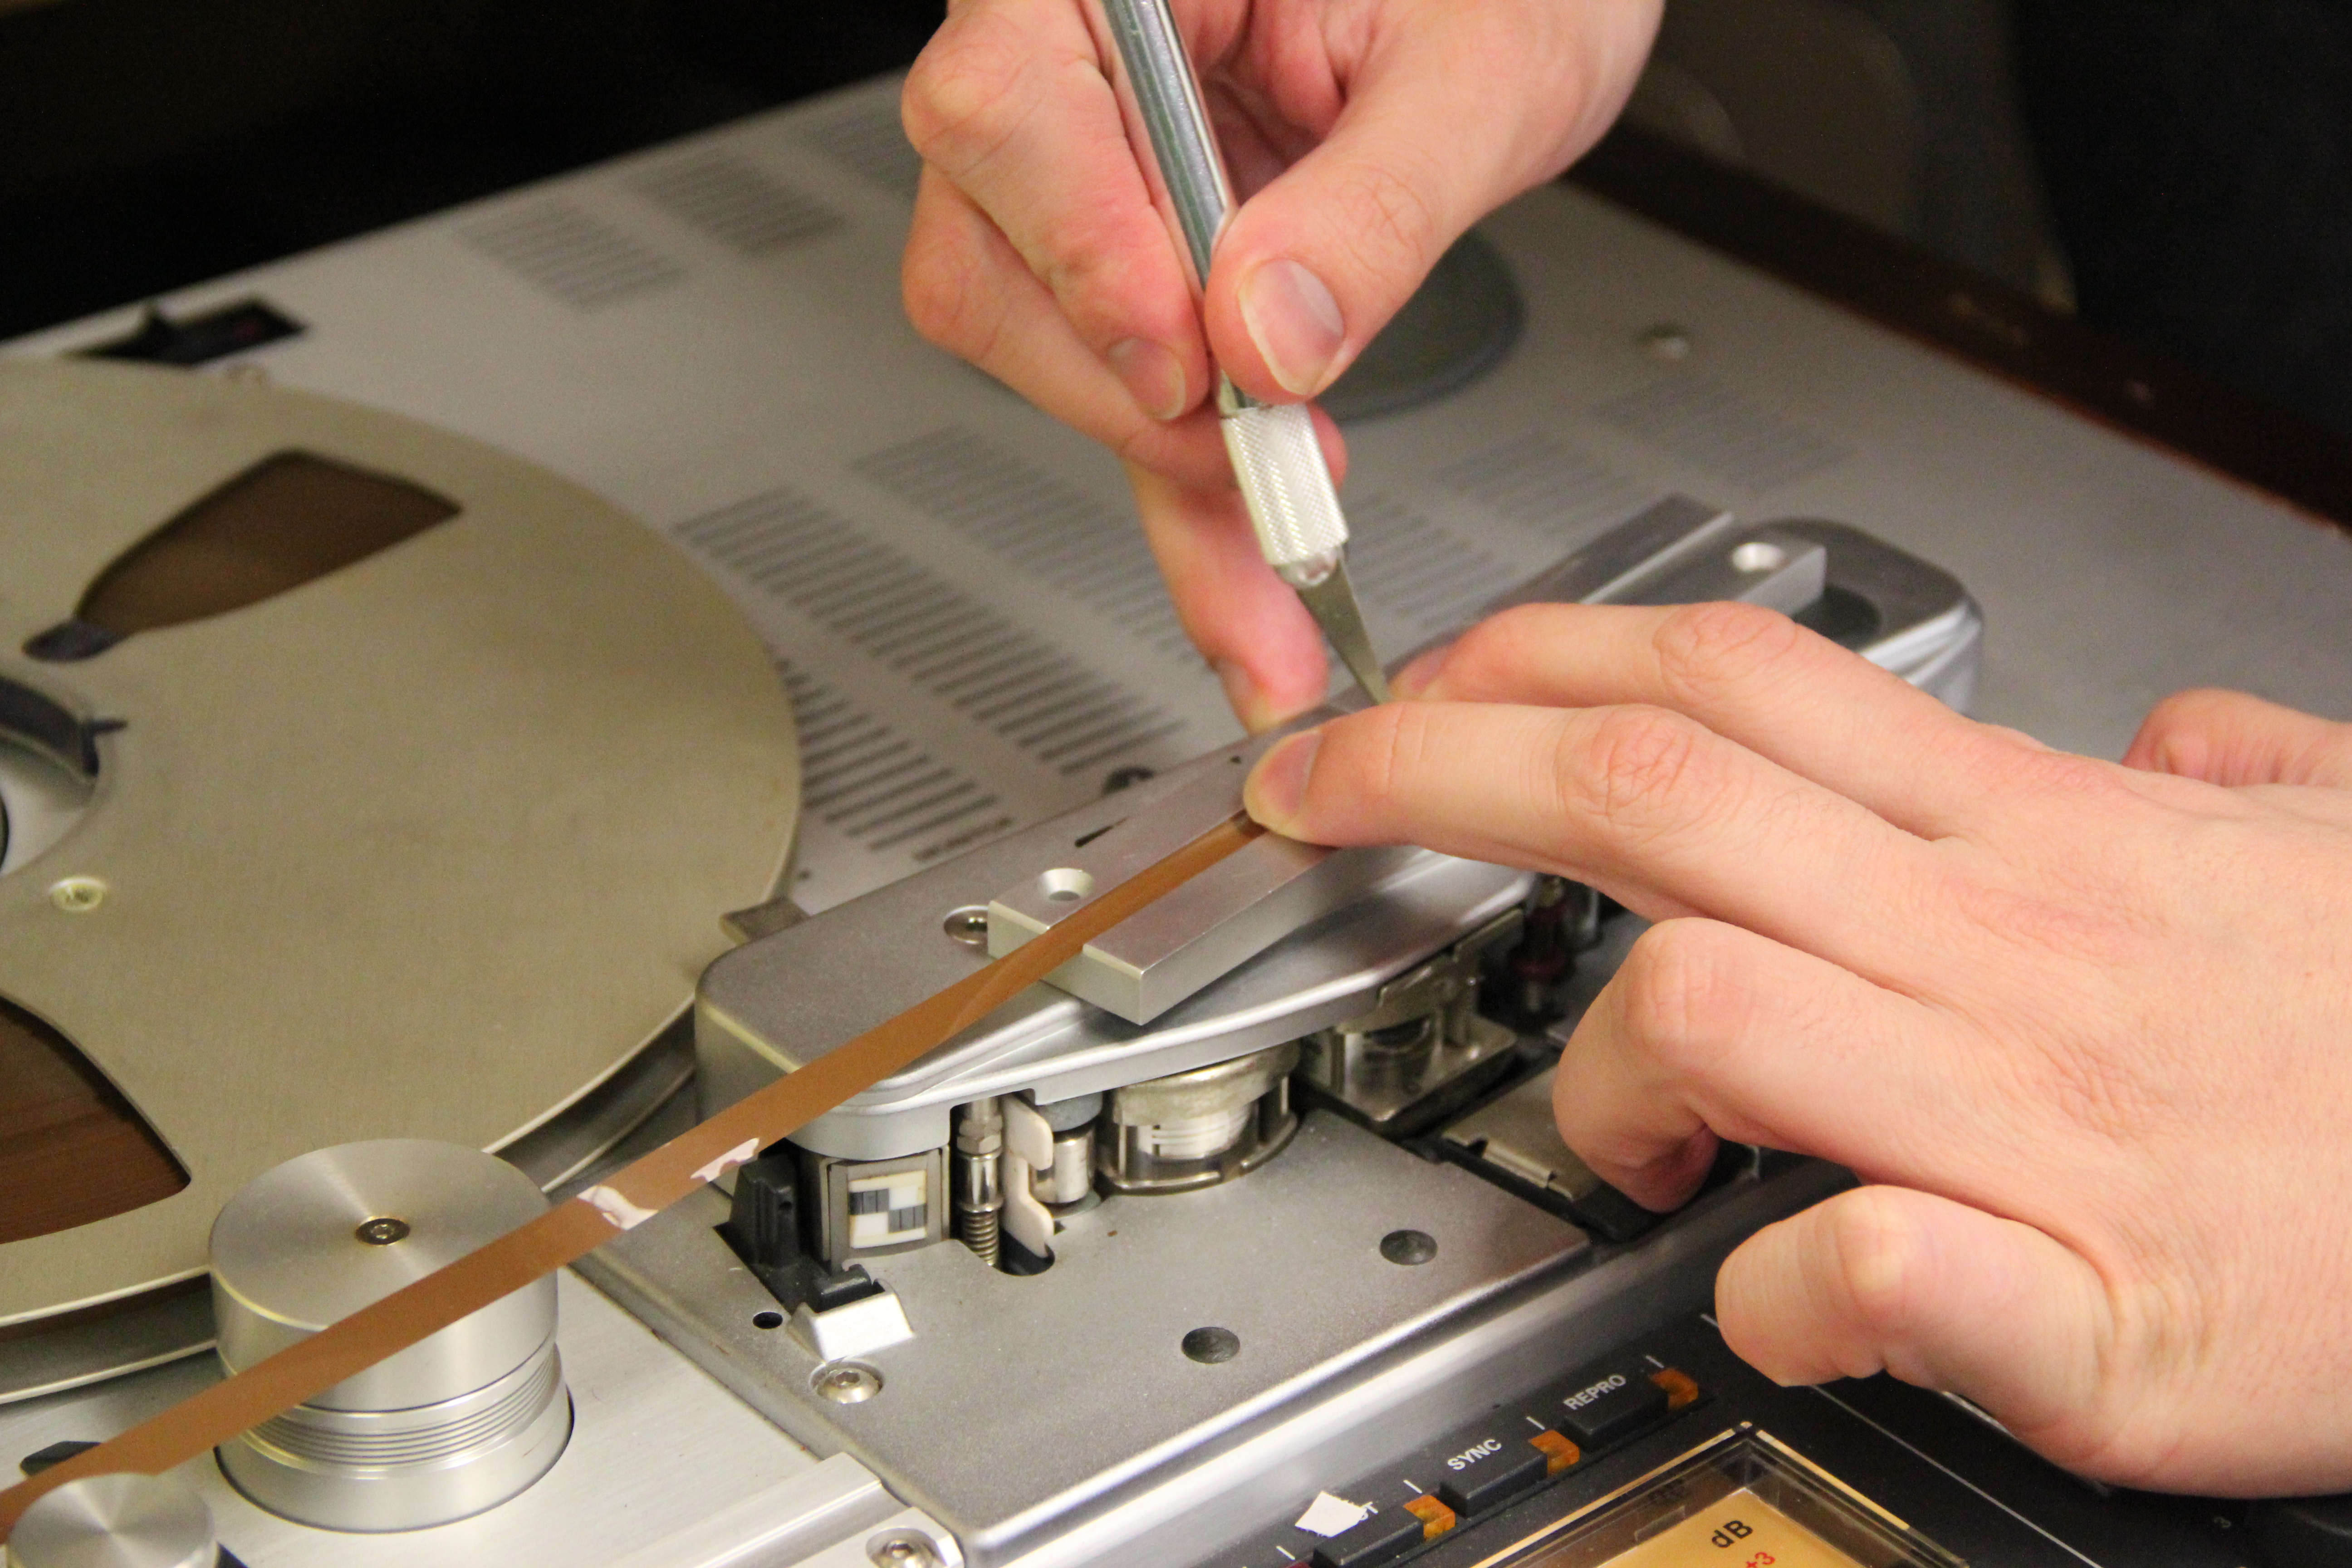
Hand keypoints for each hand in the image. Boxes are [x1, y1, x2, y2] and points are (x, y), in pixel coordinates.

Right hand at [900, 0, 1660, 728]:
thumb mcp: (1484, 72)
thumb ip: (1375, 202)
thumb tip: (1271, 335)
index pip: (1008, 106)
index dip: (1079, 252)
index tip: (1186, 361)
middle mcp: (1081, 56)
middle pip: (989, 247)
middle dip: (1119, 390)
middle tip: (1251, 462)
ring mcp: (1099, 165)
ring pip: (1042, 346)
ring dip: (1160, 474)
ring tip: (1283, 554)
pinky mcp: (1147, 260)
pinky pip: (1132, 393)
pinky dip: (1189, 505)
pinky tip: (1246, 591)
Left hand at [1241, 598, 2351, 1493]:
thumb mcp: (2340, 851)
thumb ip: (2244, 771)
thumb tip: (2186, 729)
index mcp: (2042, 840)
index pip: (1734, 684)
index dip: (1535, 663)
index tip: (1421, 684)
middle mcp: (2006, 949)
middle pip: (1659, 798)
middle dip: (1442, 769)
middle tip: (1321, 788)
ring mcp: (2032, 1121)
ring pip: (1710, 1005)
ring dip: (1600, 1060)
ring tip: (1606, 1124)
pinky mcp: (2086, 1302)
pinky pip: (1866, 1262)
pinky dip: (1773, 1283)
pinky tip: (1764, 1293)